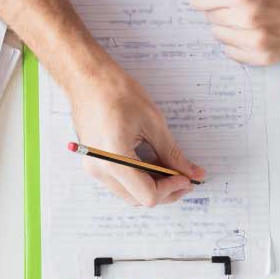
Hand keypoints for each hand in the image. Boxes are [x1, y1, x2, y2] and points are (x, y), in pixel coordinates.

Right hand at [65, 64, 204, 206]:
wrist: (88, 78)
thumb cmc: (116, 92)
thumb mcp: (153, 122)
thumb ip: (172, 153)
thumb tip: (191, 172)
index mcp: (115, 158)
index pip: (147, 194)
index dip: (172, 189)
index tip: (187, 178)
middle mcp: (100, 169)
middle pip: (137, 199)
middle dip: (164, 192)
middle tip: (184, 177)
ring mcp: (94, 168)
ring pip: (128, 194)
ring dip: (151, 187)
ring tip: (170, 171)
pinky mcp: (93, 163)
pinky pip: (119, 183)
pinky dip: (138, 180)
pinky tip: (153, 166)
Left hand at [188, 0, 279, 64]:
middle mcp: (247, 19)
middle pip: (208, 17)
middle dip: (220, 7)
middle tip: (244, 0)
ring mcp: (255, 41)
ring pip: (218, 35)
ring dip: (229, 25)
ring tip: (253, 14)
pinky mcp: (262, 57)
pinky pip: (231, 52)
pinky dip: (239, 41)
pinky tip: (257, 29)